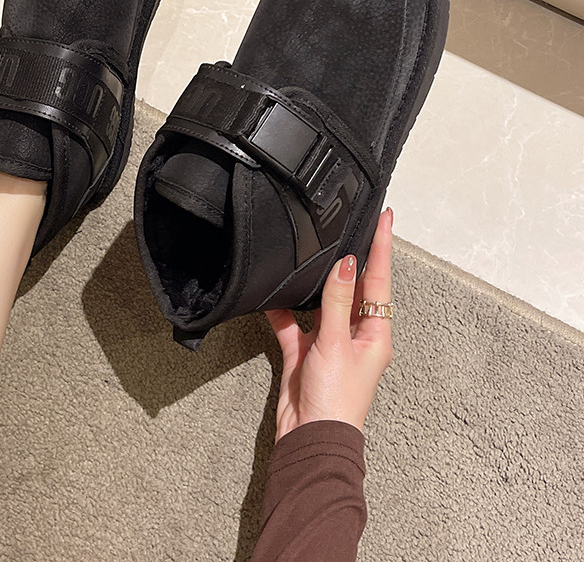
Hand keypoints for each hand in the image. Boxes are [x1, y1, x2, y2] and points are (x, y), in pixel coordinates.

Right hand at [266, 208, 393, 439]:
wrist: (310, 438)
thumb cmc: (336, 400)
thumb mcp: (337, 343)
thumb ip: (337, 301)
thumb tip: (346, 264)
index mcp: (375, 333)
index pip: (379, 280)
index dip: (381, 247)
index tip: (384, 217)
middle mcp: (355, 334)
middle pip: (354, 287)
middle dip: (351, 258)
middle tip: (349, 224)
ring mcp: (329, 343)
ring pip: (323, 303)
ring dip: (315, 283)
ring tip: (312, 251)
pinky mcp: (305, 352)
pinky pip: (293, 323)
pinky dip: (283, 311)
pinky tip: (271, 296)